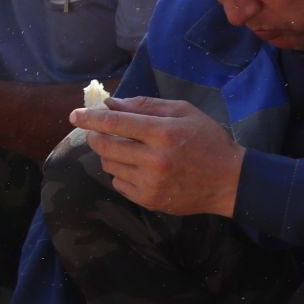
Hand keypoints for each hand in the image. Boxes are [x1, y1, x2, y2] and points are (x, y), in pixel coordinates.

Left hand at [72, 96, 243, 216]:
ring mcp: (151, 183)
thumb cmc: (207, 140)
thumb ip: (146, 106)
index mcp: (163, 133)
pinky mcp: (149, 200)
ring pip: (109, 165)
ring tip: (123, 147)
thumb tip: (112, 104)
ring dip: (108, 153)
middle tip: (96, 131)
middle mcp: (154, 159)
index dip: (91, 118)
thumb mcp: (183, 112)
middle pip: (106, 146)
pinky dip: (119, 172)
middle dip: (94, 135)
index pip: (115, 123)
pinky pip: (118, 183)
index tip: (75, 115)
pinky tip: (134, 166)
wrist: (229, 181)